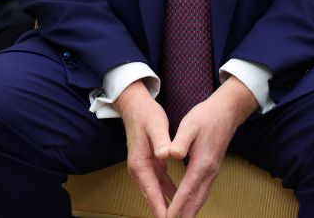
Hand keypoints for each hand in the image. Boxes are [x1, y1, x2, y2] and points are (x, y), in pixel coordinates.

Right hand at [115, 81, 175, 217]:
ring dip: (166, 205)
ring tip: (178, 216)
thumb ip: (161, 140)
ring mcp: (143, 167)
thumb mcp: (156, 125)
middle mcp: (139, 169)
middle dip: (163, 212)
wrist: (134, 106)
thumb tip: (165, 155)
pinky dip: (168, 193)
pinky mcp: (150, 163)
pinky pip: (159, 184)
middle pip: (151, 197)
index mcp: (140, 163)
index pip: (151, 191)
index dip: (161, 208)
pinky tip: (178, 199)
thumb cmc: (146, 114)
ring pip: (155, 192)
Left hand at [164, 77, 257, 217]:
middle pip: (196, 200)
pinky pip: (202, 191)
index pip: (187, 190)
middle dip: (184, 215)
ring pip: (201, 197)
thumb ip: (180, 141)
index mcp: (202, 163)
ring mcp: (212, 171)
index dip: (178, 206)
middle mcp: (209, 171)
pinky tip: (188, 206)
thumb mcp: (189, 125)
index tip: (169, 217)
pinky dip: (194, 202)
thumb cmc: (205, 117)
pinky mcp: (211, 169)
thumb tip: (171, 154)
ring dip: (190, 211)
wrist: (226, 112)